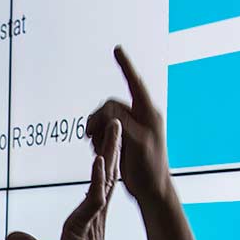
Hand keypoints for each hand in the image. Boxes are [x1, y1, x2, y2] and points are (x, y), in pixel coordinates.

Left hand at [6, 120, 121, 239]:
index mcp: (90, 222)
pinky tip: (100, 160)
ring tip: (117, 128)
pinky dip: (97, 179)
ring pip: (105, 180)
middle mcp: (96, 217)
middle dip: (113, 150)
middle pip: (107, 176)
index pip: (99, 187)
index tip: (108, 146)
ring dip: (111, 153)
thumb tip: (11, 237)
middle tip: (119, 125)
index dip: (104, 166)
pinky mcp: (87, 228)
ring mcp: (93, 221)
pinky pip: (94, 198)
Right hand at [87, 46, 171, 202]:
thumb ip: (123, 123)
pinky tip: (95, 147)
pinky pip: (105, 128)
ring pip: (106, 116)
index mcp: (148, 113)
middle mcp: (141, 116)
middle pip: (111, 105)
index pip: (135, 83)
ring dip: (95, 127)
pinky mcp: (124, 138)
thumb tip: (109, 111)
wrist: (152, 190)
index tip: (117, 49)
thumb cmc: (150, 168)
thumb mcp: (138, 143)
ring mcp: (132, 127)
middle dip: (98, 117)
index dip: (125, 65)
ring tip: (92, 143)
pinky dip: (97, 134)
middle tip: (88, 135)